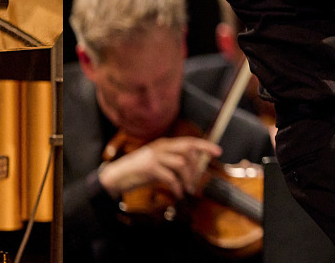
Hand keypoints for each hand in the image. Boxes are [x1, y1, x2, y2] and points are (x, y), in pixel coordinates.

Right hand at [96, 136, 221, 198]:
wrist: (116, 176)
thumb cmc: (138, 171)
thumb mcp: (156, 162)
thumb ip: (171, 161)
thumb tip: (192, 168)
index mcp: (164, 144)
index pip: (189, 141)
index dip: (205, 145)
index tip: (218, 152)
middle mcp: (161, 147)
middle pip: (188, 151)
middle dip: (196, 167)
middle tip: (196, 182)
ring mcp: (155, 156)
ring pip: (182, 163)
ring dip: (188, 179)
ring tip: (187, 190)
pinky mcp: (149, 168)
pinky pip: (170, 176)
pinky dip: (177, 186)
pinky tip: (177, 193)